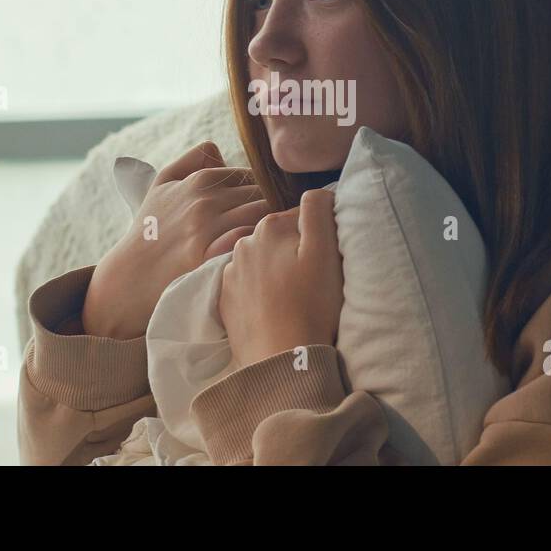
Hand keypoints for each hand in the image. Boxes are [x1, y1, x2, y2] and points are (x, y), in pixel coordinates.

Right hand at [83, 141, 269, 339]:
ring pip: (262, 215)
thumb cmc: (152, 228)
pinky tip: (257, 252)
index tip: (266, 207)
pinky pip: (250, 239)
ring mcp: (207, 227)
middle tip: (277, 224)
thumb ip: (192, 159)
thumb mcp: (162, 184)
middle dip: (272, 207)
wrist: (132, 273)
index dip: (263, 191)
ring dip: (270, 225)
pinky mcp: (208, 254)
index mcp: (199, 179)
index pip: (253, 176)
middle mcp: (205, 199)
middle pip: (262, 194)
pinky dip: (258, 242)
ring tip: (271, 239)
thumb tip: (221, 150)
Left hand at [219, 188, 344, 367]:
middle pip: (278, 238)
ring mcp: (229, 273)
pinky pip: (247, 285)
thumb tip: (314, 191)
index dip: (318, 236)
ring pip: (261, 261)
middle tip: (312, 280)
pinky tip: (275, 308)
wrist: (283, 360)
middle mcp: (242, 244)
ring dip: (276, 271)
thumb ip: (318, 210)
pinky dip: (260, 291)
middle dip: (294, 251)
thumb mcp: (325, 251)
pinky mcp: (224, 300)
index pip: (301, 218)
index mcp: (269, 227)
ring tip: (294, 297)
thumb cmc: (312, 305)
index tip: (326, 260)